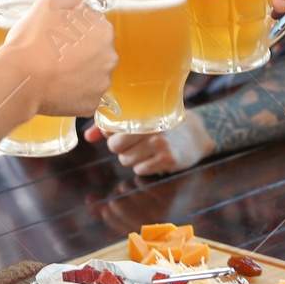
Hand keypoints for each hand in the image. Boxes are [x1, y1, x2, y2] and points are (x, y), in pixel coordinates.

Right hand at [1, 0, 115, 117]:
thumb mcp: (47, 4)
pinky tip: (55, 87)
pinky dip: (72, 93)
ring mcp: (101, 83)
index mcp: (103, 30)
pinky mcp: (91, 104)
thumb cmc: (33, 40)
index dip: (74, 28)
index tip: (58, 34)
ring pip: (91, 74)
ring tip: (53, 72)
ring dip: (77, 72)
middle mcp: (109, 57)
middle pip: (96, 51)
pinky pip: (84, 96)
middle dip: (79, 51)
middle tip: (53, 53)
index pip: (94, 25)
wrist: (19, 78)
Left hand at [86, 110, 214, 175]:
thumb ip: (111, 126)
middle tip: (135, 142)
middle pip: (114, 146)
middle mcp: (150, 126)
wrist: (196, 135)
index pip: (110, 128)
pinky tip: (155, 158)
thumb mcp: (140, 120)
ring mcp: (160, 143)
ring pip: (125, 160)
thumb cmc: (162, 126)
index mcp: (141, 113)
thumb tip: (88, 136)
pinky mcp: (167, 158)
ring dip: (133, 158)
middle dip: (121, 147)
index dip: (112, 133)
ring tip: (147, 149)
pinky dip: (144, 167)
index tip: (122, 131)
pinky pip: (140, 170)